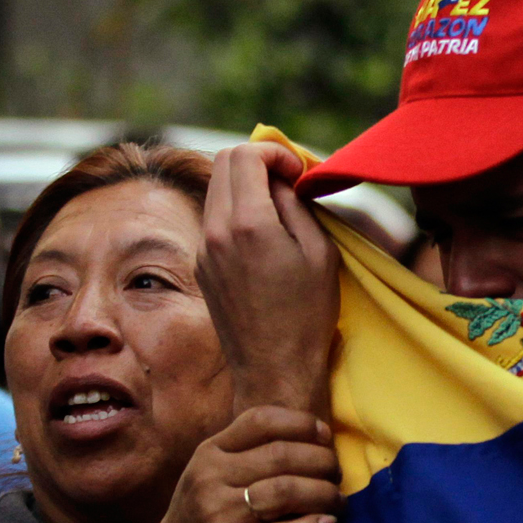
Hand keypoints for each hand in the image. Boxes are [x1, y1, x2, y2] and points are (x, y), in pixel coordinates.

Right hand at [134, 406, 341, 522]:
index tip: (326, 436)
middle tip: (337, 473)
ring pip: (287, 490)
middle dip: (322, 461)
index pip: (261, 421)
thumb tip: (312, 432)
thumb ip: (246, 453)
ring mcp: (217, 514)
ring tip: (338, 500)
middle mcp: (209, 478)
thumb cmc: (203, 521)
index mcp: (208, 454)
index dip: (302, 423)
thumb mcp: (209, 477)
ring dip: (324, 493)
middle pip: (282, 454)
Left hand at [198, 143, 339, 413]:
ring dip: (246, 186)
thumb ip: (298, 206)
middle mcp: (216, 231)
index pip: (245, 154)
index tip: (298, 172)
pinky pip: (214, 220)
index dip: (276, 152)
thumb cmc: (308, 316)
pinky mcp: (202, 267)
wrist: (275, 370)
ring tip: (278, 209)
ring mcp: (204, 250)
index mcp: (248, 224)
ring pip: (216, 190)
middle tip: (288, 182)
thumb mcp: (321, 253)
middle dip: (258, 161)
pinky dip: (236, 212)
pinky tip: (264, 236)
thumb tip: (282, 182)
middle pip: (224, 163)